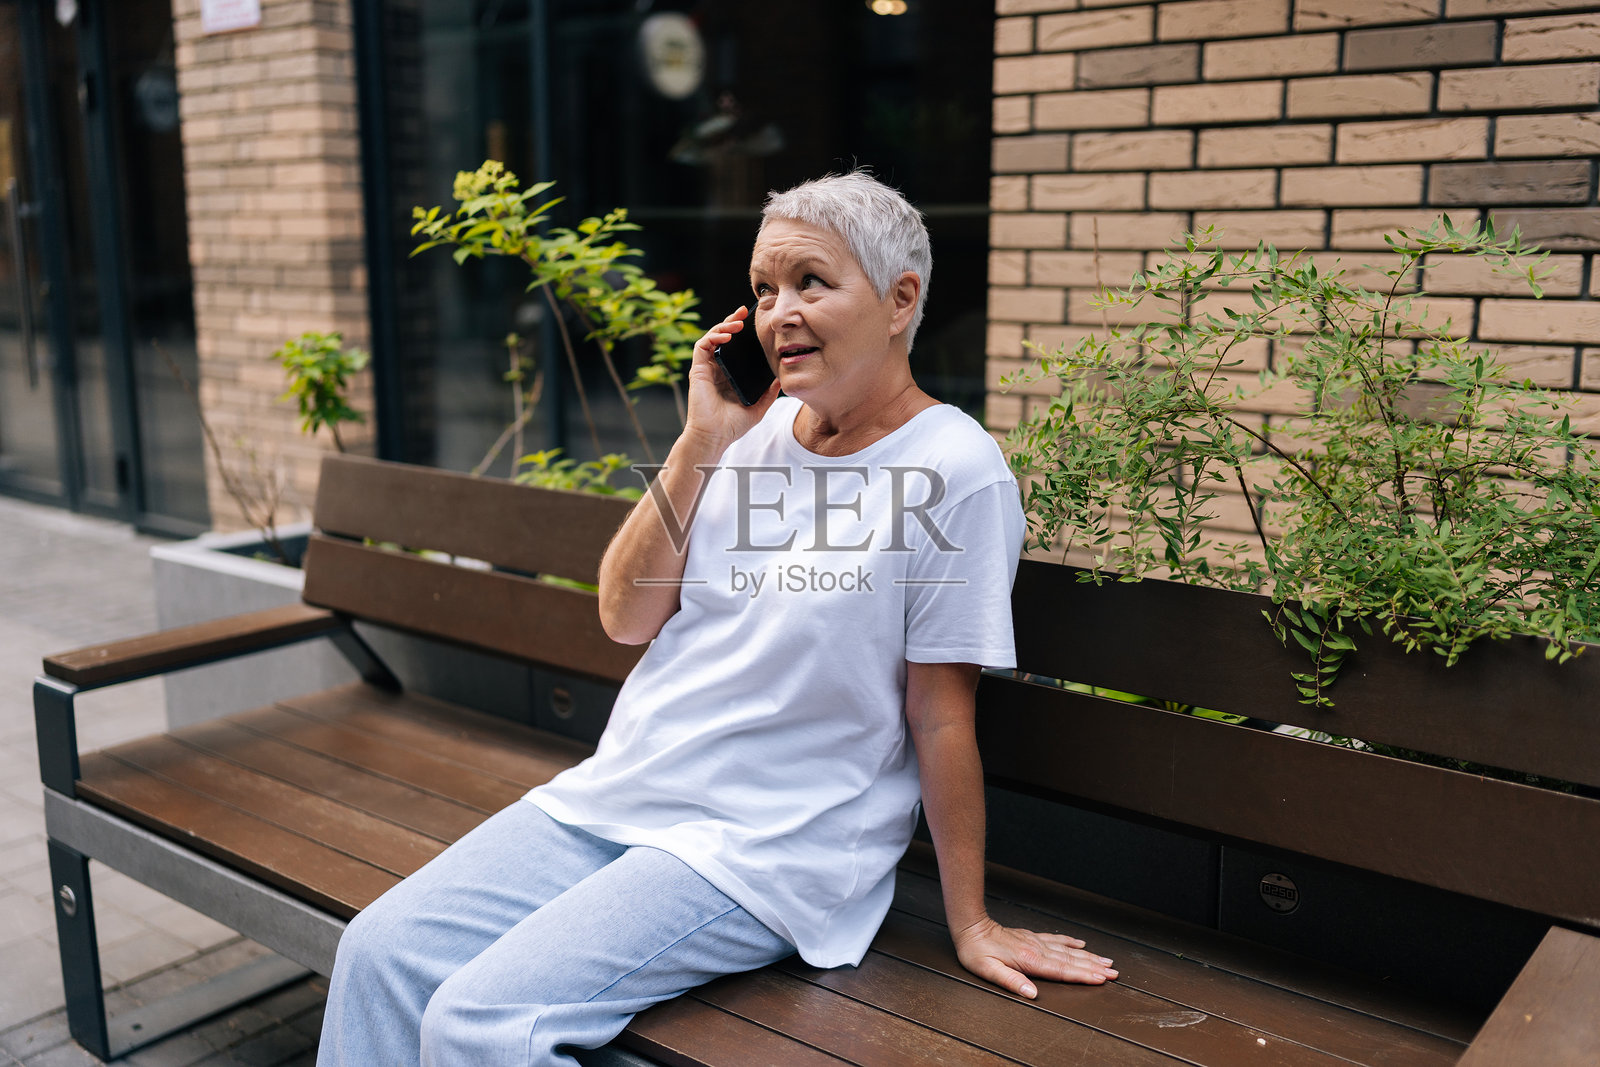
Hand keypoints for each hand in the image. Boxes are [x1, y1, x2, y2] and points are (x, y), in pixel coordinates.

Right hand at [684, 306, 778, 449]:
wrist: (715, 436)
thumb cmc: (732, 426)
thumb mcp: (758, 407)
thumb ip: (768, 394)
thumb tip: (780, 379)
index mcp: (728, 375)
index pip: (734, 348)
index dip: (742, 334)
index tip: (754, 323)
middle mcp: (716, 369)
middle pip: (722, 338)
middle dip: (732, 322)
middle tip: (744, 312)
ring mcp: (706, 369)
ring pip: (711, 337)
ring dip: (724, 326)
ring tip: (737, 322)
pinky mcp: (697, 370)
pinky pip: (702, 346)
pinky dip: (713, 336)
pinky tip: (725, 336)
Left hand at [952, 915, 1117, 997]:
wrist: (971, 927)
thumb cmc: (977, 951)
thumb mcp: (989, 971)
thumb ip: (1011, 981)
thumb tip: (1032, 994)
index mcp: (1029, 960)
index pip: (1062, 971)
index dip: (1083, 975)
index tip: (1101, 979)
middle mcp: (1037, 949)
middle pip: (1071, 960)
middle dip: (1094, 967)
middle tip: (1114, 972)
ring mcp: (1036, 942)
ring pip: (1067, 950)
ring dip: (1088, 956)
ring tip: (1106, 961)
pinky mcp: (1031, 937)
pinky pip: (1056, 939)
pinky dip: (1071, 942)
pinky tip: (1081, 944)